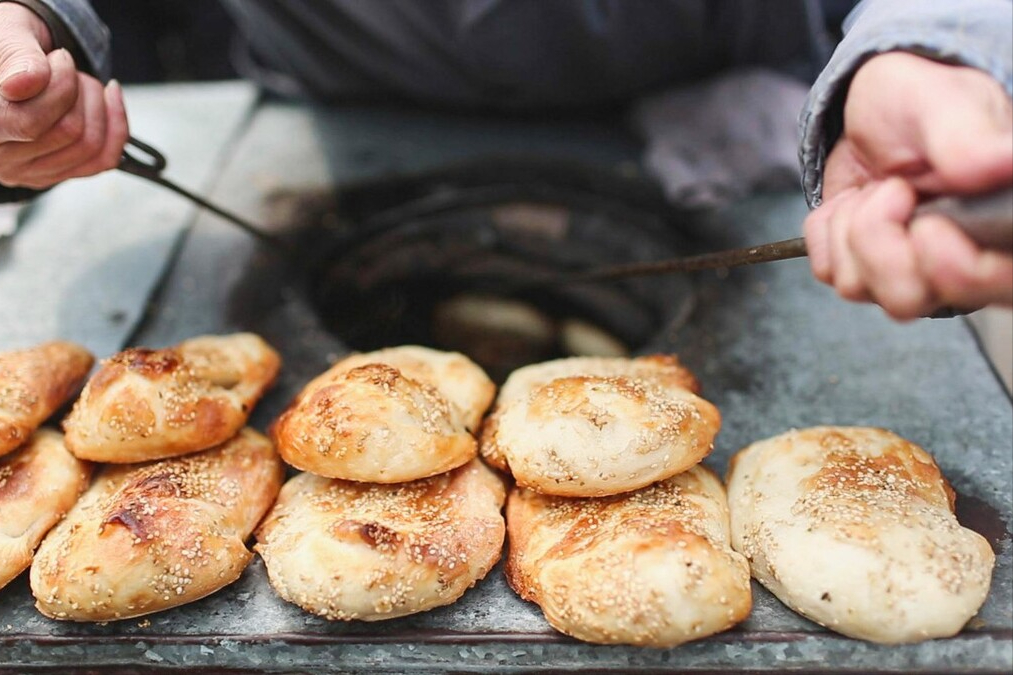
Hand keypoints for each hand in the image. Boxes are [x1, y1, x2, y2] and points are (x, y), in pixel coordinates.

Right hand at [0, 2, 126, 188]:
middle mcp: (0, 157)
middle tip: (68, 65)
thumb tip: (23, 84)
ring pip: (89, 146)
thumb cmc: (11, 49)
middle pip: (68, 132)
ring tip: (79, 80)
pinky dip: (117, 125)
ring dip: (98, 104)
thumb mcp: (11, 35)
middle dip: (81, 89)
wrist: (16, 63)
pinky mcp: (55, 175)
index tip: (60, 57)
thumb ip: (19, 57)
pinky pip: (103, 159)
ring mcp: (27, 171)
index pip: (29, 121)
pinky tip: (109, 97)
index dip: (60, 85)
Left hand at [803, 52, 1012, 319]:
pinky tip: (856, 201)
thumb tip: (1003, 164)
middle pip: (909, 298)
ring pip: (860, 287)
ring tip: (880, 187)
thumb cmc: (923, 103)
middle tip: (896, 188)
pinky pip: (829, 271)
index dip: (954, 269)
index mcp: (1001, 225)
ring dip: (853, 225)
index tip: (928, 224)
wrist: (877, 108)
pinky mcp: (864, 273)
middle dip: (880, 237)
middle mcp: (963, 262)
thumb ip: (970, 139)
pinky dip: (828, 229)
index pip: (997, 284)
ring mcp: (910, 274)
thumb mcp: (946, 104)